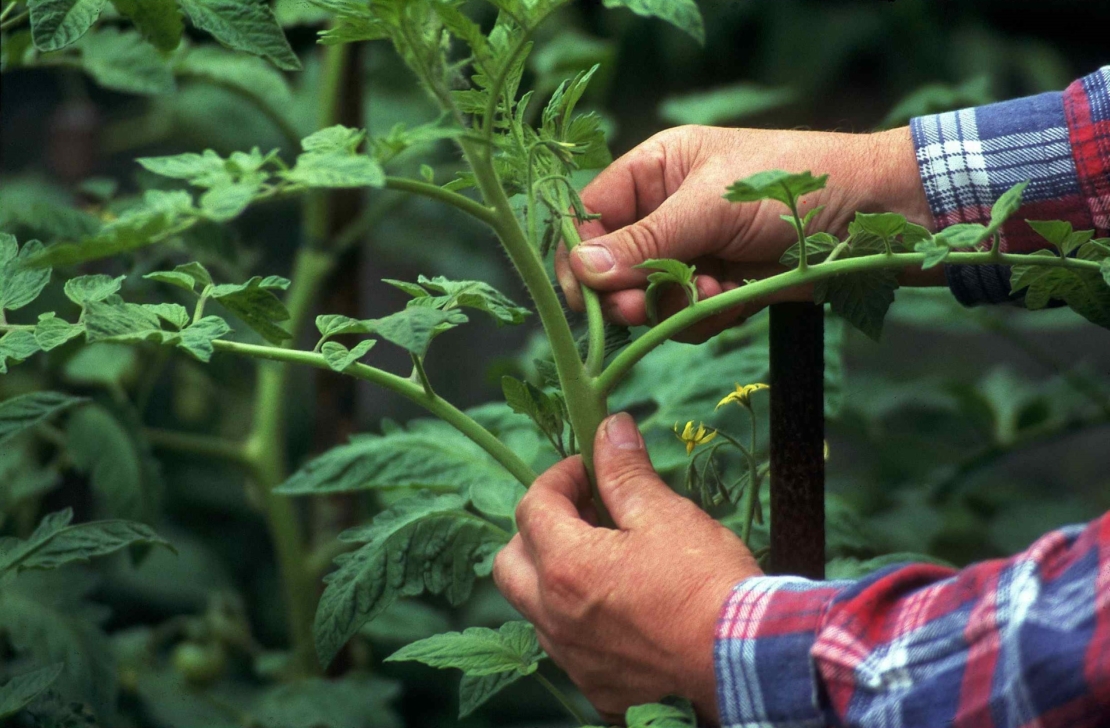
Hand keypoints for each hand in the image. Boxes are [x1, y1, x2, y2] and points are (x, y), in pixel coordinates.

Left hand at [492, 413, 761, 723]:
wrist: (743, 654)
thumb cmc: (703, 578)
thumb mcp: (663, 513)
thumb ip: (624, 471)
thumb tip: (610, 428)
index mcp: (565, 564)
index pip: (533, 506)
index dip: (561, 478)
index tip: (591, 470)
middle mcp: (554, 615)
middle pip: (511, 561)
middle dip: (537, 530)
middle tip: (583, 515)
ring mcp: (572, 656)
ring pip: (534, 608)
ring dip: (552, 577)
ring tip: (602, 561)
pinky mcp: (596, 685)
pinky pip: (566, 649)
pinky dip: (578, 624)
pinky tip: (616, 611)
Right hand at [556, 125, 938, 340]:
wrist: (874, 218)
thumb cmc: (792, 185)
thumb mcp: (711, 206)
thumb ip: (645, 240)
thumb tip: (581, 268)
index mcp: (656, 169)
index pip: (593, 214)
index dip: (582, 253)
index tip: (584, 293)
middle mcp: (668, 210)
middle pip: (614, 265)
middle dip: (628, 291)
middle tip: (638, 311)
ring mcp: (695, 251)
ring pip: (648, 298)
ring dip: (674, 306)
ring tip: (714, 292)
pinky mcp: (722, 286)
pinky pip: (686, 316)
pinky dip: (706, 315)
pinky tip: (737, 298)